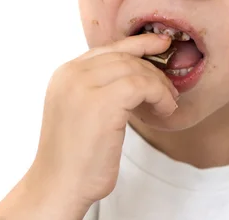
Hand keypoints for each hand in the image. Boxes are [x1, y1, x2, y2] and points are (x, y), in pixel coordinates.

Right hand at [0, 33, 178, 218]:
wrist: (59, 186)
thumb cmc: (75, 156)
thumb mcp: (81, 110)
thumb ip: (98, 87)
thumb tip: (135, 73)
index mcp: (64, 74)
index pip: (108, 48)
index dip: (138, 43)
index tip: (160, 44)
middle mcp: (71, 74)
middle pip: (125, 56)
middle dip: (153, 70)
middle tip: (169, 89)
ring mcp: (84, 86)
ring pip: (136, 69)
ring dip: (159, 85)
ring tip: (168, 103)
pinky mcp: (102, 103)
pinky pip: (143, 85)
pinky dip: (160, 95)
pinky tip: (164, 110)